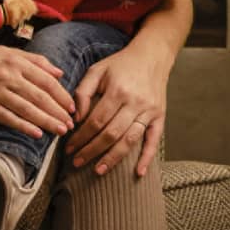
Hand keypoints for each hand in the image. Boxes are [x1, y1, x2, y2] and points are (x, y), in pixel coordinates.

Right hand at [0, 44, 73, 137]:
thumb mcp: (12, 52)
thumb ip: (37, 61)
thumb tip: (60, 73)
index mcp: (17, 63)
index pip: (46, 81)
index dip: (62, 95)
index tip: (72, 107)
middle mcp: (8, 77)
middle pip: (39, 97)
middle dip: (58, 112)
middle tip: (71, 124)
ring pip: (27, 109)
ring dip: (46, 121)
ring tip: (60, 131)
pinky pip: (7, 118)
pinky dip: (23, 126)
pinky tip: (36, 134)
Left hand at [64, 40, 169, 176]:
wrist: (152, 56)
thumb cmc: (120, 64)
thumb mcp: (97, 70)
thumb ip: (82, 92)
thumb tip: (75, 119)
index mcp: (118, 90)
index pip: (96, 121)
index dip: (81, 137)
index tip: (69, 148)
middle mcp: (135, 102)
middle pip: (111, 134)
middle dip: (92, 150)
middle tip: (77, 162)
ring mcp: (149, 111)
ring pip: (130, 140)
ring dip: (113, 158)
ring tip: (98, 170)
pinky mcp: (160, 116)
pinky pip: (154, 140)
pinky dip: (147, 158)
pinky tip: (138, 173)